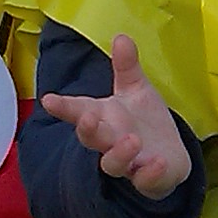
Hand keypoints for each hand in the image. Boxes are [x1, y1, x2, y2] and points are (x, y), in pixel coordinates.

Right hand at [38, 34, 189, 199]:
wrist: (169, 156)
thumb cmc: (143, 122)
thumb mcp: (136, 90)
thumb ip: (127, 66)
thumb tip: (120, 36)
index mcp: (103, 117)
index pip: (78, 110)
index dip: (63, 106)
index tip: (48, 100)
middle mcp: (109, 141)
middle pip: (91, 138)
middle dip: (87, 130)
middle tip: (88, 118)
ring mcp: (127, 163)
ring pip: (113, 164)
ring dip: (119, 153)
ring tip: (131, 140)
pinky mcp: (148, 179)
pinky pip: (145, 181)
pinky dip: (150, 173)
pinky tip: (158, 162)